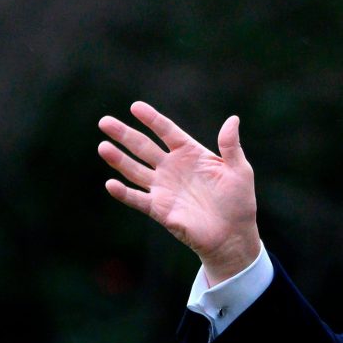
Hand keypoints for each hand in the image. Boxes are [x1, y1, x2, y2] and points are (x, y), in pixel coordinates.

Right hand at [98, 101, 260, 285]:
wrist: (233, 235)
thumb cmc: (239, 202)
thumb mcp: (239, 171)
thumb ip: (231, 146)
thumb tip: (233, 118)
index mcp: (191, 154)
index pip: (167, 131)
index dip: (152, 119)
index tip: (135, 106)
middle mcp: (173, 168)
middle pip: (144, 147)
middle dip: (124, 134)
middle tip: (105, 121)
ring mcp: (164, 188)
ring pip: (135, 170)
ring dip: (118, 159)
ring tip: (103, 146)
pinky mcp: (159, 209)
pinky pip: (137, 199)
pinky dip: (124, 193)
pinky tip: (110, 184)